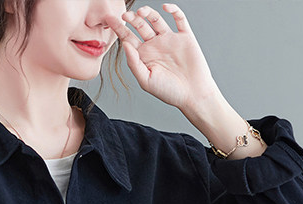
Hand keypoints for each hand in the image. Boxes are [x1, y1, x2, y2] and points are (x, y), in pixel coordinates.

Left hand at [105, 3, 221, 111]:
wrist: (193, 95)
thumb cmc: (169, 92)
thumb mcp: (146, 81)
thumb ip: (134, 63)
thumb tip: (125, 44)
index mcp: (144, 55)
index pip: (128, 38)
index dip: (119, 28)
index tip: (109, 19)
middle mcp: (155, 45)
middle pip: (140, 25)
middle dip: (132, 18)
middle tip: (125, 15)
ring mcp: (169, 39)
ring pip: (156, 19)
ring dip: (148, 12)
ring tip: (141, 13)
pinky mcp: (185, 36)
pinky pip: (179, 18)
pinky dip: (174, 10)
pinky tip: (166, 7)